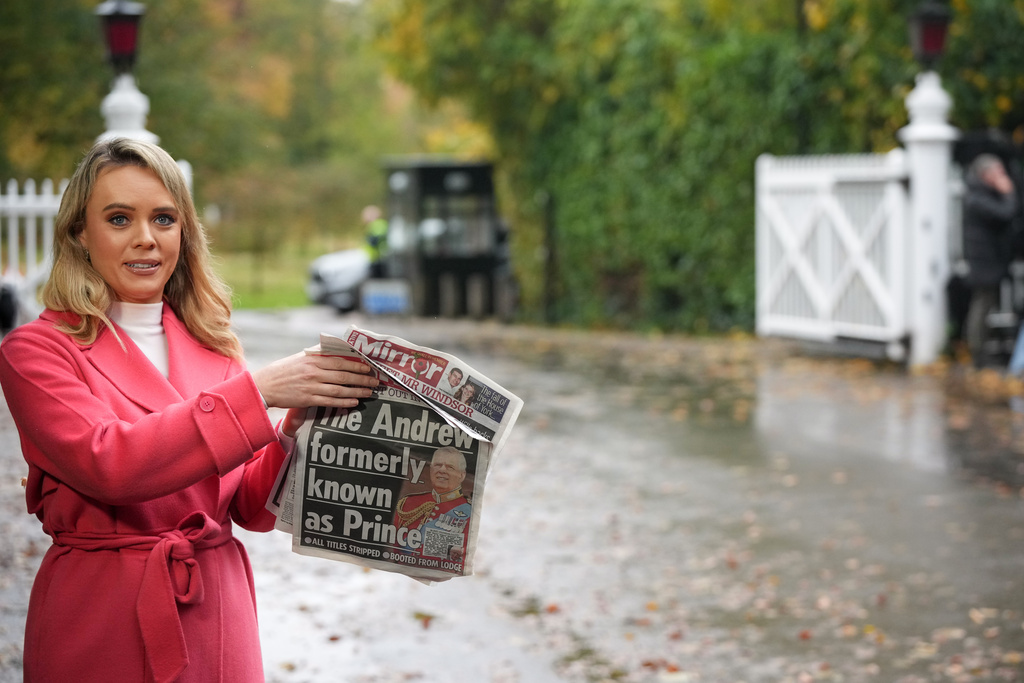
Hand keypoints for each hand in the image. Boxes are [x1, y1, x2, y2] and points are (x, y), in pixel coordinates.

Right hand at [252, 352, 378, 435]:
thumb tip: (338, 352)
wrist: (263, 386)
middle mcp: (313, 372)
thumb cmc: (283, 370)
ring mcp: (311, 386)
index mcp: (313, 359)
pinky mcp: (307, 399)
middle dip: (362, 379)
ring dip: (356, 391)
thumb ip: (319, 355)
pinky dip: (343, 402)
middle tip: (375, 381)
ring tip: (369, 393)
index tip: (369, 367)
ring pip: (339, 389)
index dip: (357, 365)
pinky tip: (354, 402)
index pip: (340, 361)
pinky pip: (329, 401)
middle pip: (343, 376)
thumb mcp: (300, 357)